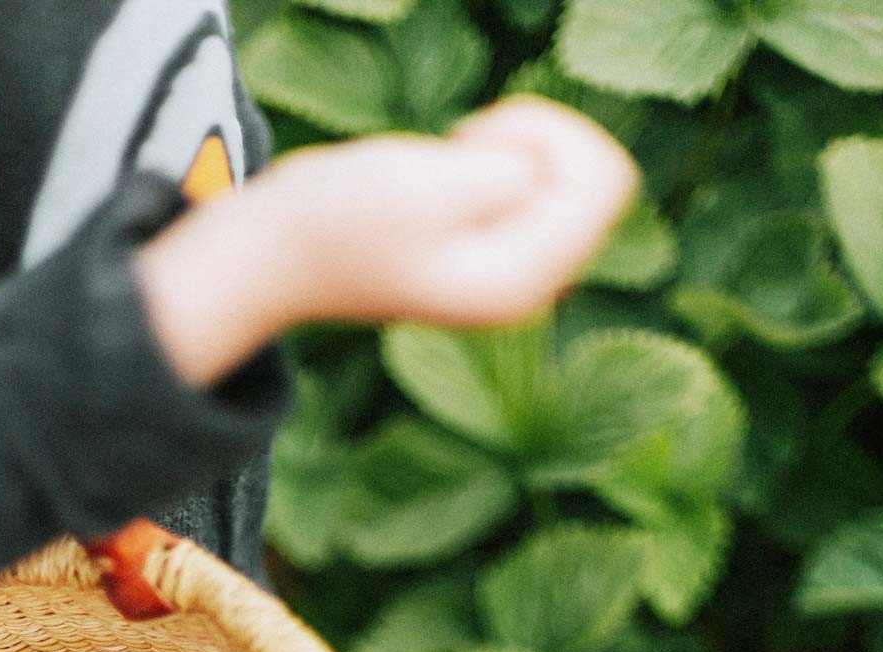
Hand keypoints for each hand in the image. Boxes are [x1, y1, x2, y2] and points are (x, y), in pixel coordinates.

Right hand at [276, 98, 639, 327]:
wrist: (279, 252)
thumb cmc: (343, 219)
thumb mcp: (435, 181)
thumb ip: (512, 173)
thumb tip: (544, 173)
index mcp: (521, 281)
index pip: (602, 181)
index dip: (552, 132)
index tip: (480, 136)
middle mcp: (528, 288)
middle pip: (594, 178)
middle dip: (538, 138)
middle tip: (463, 145)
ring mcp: (509, 272)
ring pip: (564, 176)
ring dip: (513, 144)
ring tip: (449, 160)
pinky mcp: (489, 250)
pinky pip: (532, 184)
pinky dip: (498, 158)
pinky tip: (448, 170)